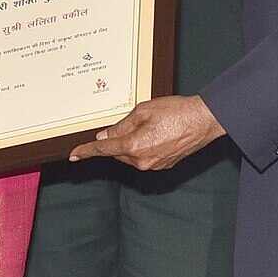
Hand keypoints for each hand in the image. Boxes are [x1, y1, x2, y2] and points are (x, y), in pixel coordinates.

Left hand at [69, 95, 224, 169]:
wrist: (203, 120)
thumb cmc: (175, 111)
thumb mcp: (143, 110)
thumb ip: (121, 125)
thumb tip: (106, 135)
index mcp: (134, 146)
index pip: (103, 149)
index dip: (86, 151)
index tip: (74, 156)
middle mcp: (142, 161)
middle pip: (118, 152)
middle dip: (118, 139)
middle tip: (134, 121)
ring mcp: (154, 166)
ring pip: (131, 156)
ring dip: (132, 143)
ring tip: (152, 125)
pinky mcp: (163, 166)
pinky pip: (144, 158)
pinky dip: (144, 147)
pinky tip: (158, 134)